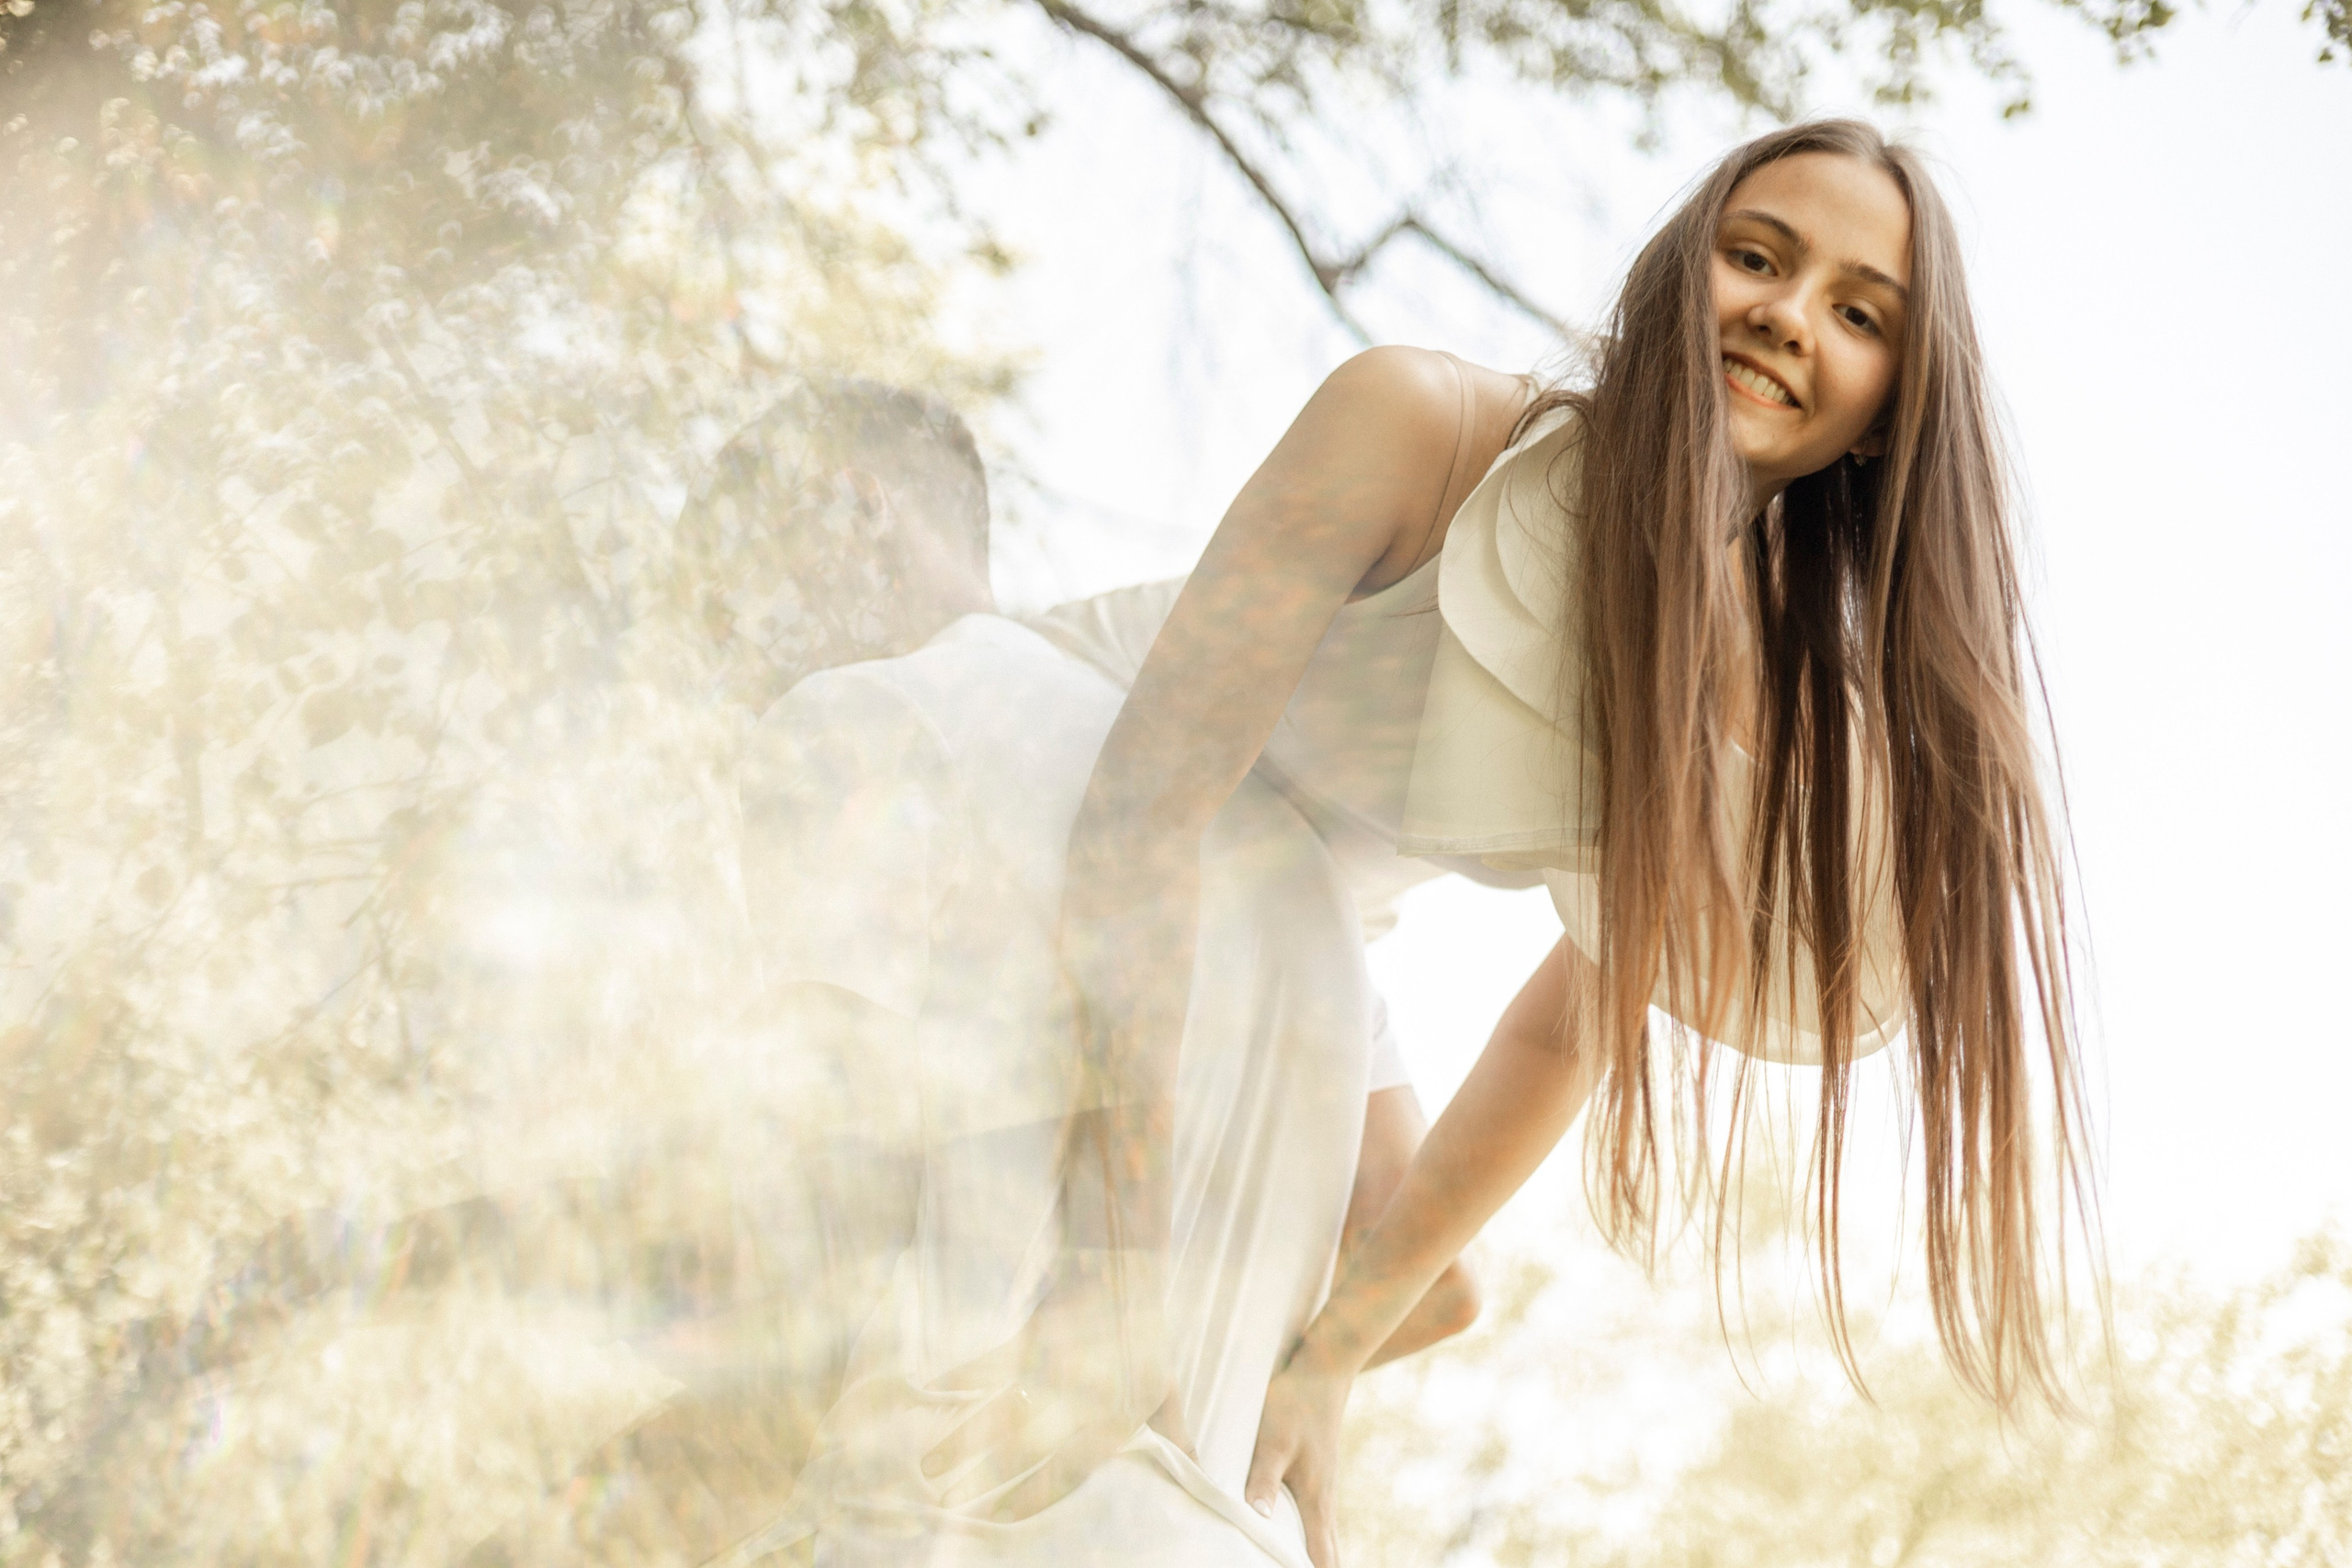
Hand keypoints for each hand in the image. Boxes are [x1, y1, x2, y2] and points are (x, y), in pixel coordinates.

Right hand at [920, 1250, 1181, 1518]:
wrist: (1126, 1267)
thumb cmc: (1147, 1336)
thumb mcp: (1167, 1391)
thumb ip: (1177, 1439)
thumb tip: (1203, 1479)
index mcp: (1114, 1417)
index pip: (1070, 1469)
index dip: (1036, 1495)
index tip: (1004, 1516)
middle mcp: (1080, 1398)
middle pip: (1024, 1449)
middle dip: (986, 1479)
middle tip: (953, 1504)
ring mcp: (1052, 1366)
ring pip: (997, 1412)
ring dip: (960, 1440)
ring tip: (929, 1466)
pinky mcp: (1030, 1336)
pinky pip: (988, 1364)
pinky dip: (958, 1379)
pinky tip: (930, 1392)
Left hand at [1244, 1346, 1354, 1567]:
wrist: (1322, 1370)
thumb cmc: (1295, 1403)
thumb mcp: (1274, 1440)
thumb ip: (1264, 1478)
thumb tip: (1257, 1519)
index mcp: (1316, 1499)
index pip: (1322, 1558)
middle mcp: (1323, 1501)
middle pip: (1327, 1555)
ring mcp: (1322, 1489)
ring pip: (1323, 1538)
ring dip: (1311, 1557)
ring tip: (1289, 1565)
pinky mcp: (1315, 1477)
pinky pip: (1314, 1520)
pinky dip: (1307, 1538)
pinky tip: (1290, 1539)